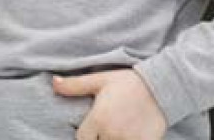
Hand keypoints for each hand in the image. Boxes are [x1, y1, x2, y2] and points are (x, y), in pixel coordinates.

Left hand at [52, 69, 166, 139]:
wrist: (161, 87)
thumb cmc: (127, 82)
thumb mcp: (99, 80)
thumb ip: (74, 85)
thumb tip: (53, 83)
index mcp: (99, 118)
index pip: (82, 139)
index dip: (83, 137)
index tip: (88, 131)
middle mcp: (112, 133)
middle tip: (102, 130)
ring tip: (112, 133)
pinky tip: (126, 135)